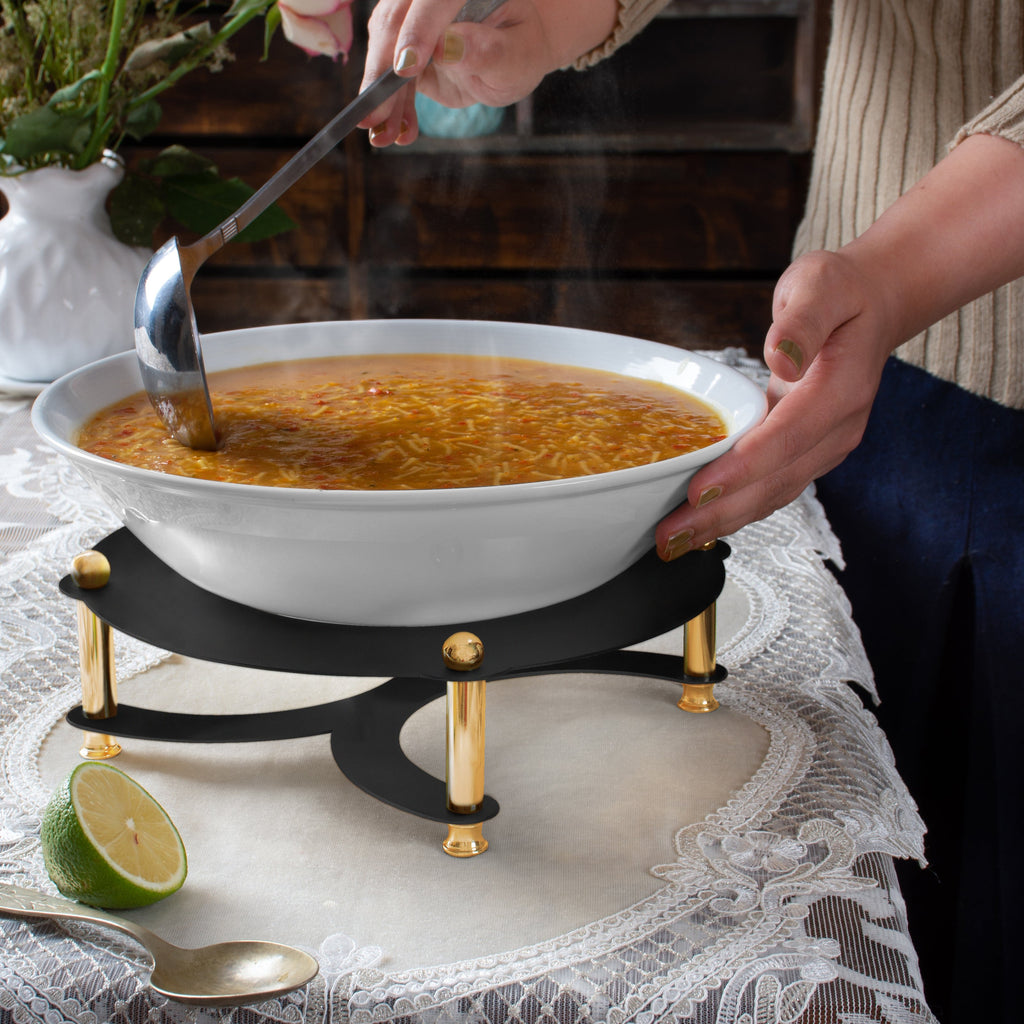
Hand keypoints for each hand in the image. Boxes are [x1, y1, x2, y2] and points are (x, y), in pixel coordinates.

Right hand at [357, 0, 617, 145]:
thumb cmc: (520, 48)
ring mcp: (410, 13)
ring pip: (384, 48)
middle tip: (375, 115)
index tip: (407, 68)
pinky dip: (390, 105)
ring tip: (384, 137)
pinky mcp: (400, 40)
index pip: (432, 0)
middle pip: (395, 22)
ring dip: (381, 97)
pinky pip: (387, 72)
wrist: (511, 52)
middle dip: (383, 72)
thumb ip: (486, 50)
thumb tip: (448, 47)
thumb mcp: (516, 55)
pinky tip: (398, 133)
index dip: (419, 31)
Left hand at [655, 249, 898, 559]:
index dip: (743, 467)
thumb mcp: (821, 284)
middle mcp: (836, 429)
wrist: (871, 305)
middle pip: (776, 481)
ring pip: (772, 494)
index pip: (788, 437)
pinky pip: (770, 488)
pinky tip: (699, 526)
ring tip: (675, 542)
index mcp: (841, 391)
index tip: (701, 490)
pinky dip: (735, 510)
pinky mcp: (804, 452)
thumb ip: (802, 321)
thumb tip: (782, 357)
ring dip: (723, 522)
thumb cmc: (840, 292)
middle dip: (721, 512)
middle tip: (671, 535)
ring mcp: (822, 446)